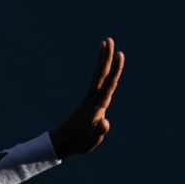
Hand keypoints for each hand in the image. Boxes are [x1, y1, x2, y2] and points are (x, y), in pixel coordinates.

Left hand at [50, 38, 124, 158]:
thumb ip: (99, 132)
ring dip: (102, 59)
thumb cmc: (79, 143)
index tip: (120, 54)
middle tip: (109, 40)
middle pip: (101, 74)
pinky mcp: (89, 101)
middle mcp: (93, 99)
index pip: (109, 84)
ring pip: (98, 75)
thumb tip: (105, 123)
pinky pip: (97, 81)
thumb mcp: (90, 142)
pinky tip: (103, 66)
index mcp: (97, 106)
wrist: (63, 143)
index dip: (116, 69)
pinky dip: (101, 71)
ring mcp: (90, 98)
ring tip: (105, 43)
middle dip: (106, 57)